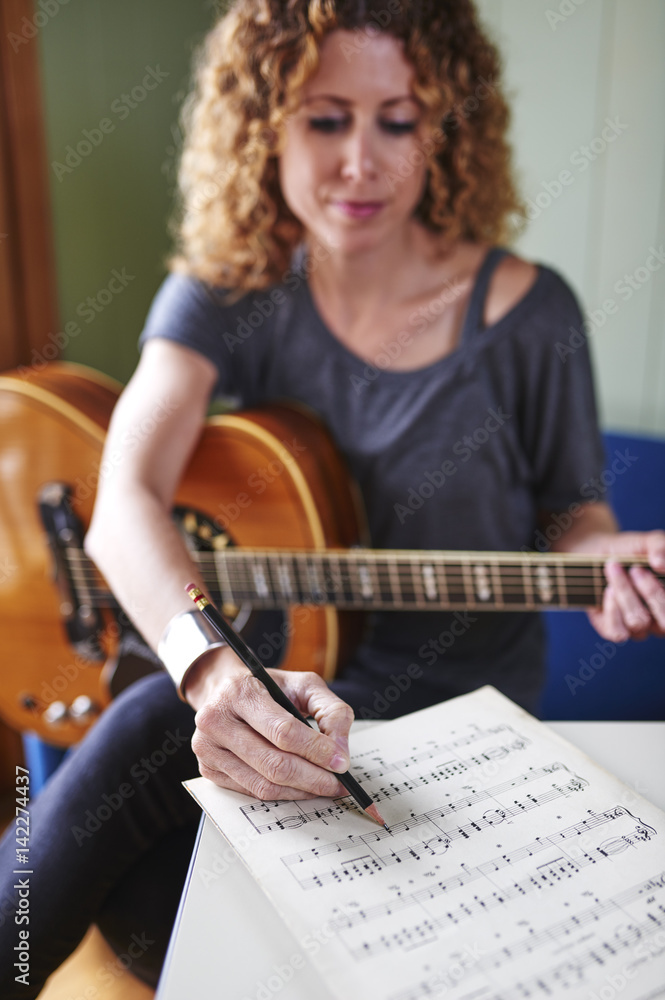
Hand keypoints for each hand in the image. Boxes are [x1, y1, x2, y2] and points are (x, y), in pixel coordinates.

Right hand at [185, 648, 353, 799]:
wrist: (224, 689)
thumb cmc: (266, 687)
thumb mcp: (303, 684)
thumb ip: (330, 710)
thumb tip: (340, 750)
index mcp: (240, 692)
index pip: (283, 731)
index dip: (316, 750)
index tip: (341, 762)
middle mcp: (217, 720)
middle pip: (274, 763)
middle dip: (313, 778)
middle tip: (338, 783)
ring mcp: (208, 747)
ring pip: (263, 784)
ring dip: (301, 790)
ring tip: (324, 787)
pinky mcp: (208, 768)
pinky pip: (252, 791)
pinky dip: (282, 794)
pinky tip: (300, 787)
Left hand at [586, 530, 664, 641]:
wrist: (597, 554)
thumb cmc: (629, 550)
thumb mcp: (646, 542)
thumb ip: (659, 546)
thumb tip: (660, 563)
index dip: (663, 592)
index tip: (655, 563)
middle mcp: (660, 619)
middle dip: (651, 593)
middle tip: (635, 569)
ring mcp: (639, 628)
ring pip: (638, 622)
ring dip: (625, 592)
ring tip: (613, 568)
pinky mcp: (615, 630)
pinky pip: (618, 633)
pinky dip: (612, 610)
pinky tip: (608, 590)